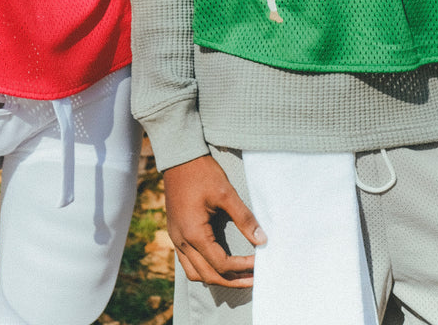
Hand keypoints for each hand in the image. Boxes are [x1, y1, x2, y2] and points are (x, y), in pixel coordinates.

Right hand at [163, 154, 265, 286]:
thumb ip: (244, 218)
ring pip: (195, 273)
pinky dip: (204, 268)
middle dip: (232, 280)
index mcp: (194, 233)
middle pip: (208, 275)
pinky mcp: (175, 232)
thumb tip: (262, 240)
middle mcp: (182, 241)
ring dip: (217, 278)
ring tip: (237, 276)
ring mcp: (176, 238)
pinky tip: (218, 263)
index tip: (259, 264)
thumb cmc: (202, 173)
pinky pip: (187, 262)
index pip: (221, 264)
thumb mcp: (226, 193)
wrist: (178, 157)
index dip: (242, 267)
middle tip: (253, 279)